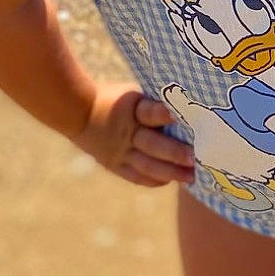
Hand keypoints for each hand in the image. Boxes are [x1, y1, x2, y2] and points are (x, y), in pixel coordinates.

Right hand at [72, 83, 193, 188]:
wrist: (78, 112)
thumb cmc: (114, 99)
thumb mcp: (132, 94)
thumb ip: (154, 104)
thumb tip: (187, 107)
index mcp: (131, 110)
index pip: (150, 113)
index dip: (166, 115)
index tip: (185, 118)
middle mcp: (126, 133)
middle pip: (152, 145)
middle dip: (175, 153)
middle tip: (196, 158)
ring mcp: (120, 152)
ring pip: (147, 165)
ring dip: (171, 172)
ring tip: (191, 177)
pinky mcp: (115, 165)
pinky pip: (136, 176)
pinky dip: (154, 180)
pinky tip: (170, 181)